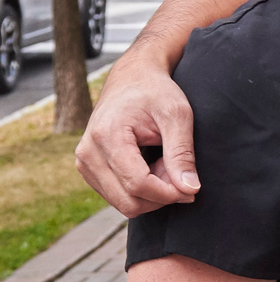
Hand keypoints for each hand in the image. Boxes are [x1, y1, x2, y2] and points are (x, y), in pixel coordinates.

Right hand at [74, 61, 198, 215]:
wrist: (132, 79)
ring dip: (152, 194)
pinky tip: (154, 168)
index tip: (192, 189)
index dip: (168, 194)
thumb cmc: (156, 92)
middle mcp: (88, 153)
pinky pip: (118, 196)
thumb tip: (190, 190)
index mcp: (107, 137)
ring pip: (123, 203)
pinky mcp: (89, 169)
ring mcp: (85, 163)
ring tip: (168, 167)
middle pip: (128, 200)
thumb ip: (182, 153)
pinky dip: (141, 190)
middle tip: (181, 175)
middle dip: (161, 196)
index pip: (137, 184)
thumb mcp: (177, 115)